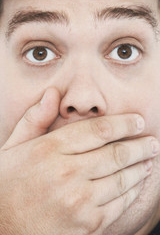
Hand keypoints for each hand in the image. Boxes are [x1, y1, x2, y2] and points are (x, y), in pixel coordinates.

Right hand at [0, 88, 158, 234]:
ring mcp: (78, 201)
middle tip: (152, 142)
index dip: (123, 123)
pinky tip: (136, 183)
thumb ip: (35, 119)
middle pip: (116, 154)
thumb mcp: (13, 146)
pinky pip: (118, 204)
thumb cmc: (8, 183)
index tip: (138, 121)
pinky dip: (132, 191)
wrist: (0, 226)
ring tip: (148, 160)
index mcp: (49, 149)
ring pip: (122, 179)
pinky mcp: (86, 225)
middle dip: (140, 146)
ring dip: (140, 167)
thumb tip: (52, 94)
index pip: (98, 130)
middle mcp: (66, 173)